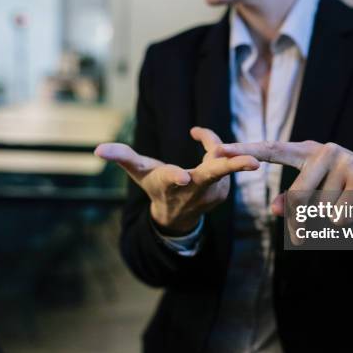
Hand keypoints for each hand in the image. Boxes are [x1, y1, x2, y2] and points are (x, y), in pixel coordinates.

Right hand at [95, 127, 258, 233]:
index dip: (175, 177)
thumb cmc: (155, 186)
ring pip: (221, 159)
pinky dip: (221, 152)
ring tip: (200, 137)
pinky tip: (210, 150)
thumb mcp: (137, 171)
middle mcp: (193, 190)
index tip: (182, 177)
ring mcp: (212, 193)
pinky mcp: (224, 191)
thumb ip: (121, 156)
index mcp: (170, 184)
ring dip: (214, 146)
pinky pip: (226, 162)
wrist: (176, 215)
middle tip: (254, 162)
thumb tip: (97, 149)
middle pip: (214, 175)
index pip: (171, 179)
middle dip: (233, 167)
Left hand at [218, 141, 352, 225]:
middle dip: (302, 222)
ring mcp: (344, 160)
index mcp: (308, 151)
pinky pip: (339, 216)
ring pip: (319, 210)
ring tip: (348, 209)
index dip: (243, 150)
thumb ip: (293, 202)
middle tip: (311, 230)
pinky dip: (348, 223)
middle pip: (296, 197)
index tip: (216, 151)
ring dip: (330, 221)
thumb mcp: (317, 196)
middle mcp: (324, 150)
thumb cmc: (346, 195)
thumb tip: (275, 210)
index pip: (271, 150)